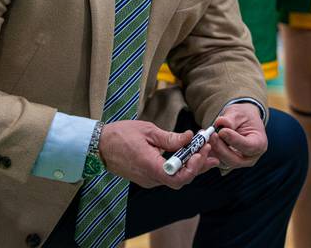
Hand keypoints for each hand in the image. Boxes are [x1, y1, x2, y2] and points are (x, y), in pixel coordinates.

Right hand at [98, 120, 219, 189]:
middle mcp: (151, 178)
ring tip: (206, 152)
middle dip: (199, 165)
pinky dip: (180, 165)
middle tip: (211, 150)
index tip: (202, 150)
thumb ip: (170, 138)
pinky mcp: (147, 176)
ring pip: (176, 177)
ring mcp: (149, 179)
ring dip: (191, 165)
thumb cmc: (121, 135)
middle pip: (181, 179)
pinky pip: (168, 174)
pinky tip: (188, 154)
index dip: (195, 166)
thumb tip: (190, 137)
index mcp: (151, 167)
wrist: (99, 146)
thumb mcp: (148, 131)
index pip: (179, 177)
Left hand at [210, 102, 267, 168]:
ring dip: (212, 150)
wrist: (241, 121)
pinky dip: (208, 153)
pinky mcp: (226, 163)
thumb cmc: (243, 116)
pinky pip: (216, 161)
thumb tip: (221, 122)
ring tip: (204, 136)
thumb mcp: (239, 113)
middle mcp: (250, 158)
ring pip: (223, 162)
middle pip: (234, 159)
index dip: (234, 140)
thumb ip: (231, 119)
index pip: (248, 147)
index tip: (223, 131)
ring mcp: (238, 163)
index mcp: (259, 144)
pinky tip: (202, 141)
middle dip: (221, 148)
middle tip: (212, 135)